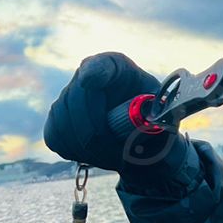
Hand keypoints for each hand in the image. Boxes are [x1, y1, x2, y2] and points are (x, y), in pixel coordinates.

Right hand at [44, 52, 179, 173]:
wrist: (143, 143)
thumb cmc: (156, 125)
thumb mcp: (166, 117)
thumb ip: (160, 114)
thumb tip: (150, 119)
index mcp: (119, 68)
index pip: (100, 65)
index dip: (93, 72)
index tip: (89, 81)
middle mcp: (88, 76)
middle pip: (77, 99)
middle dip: (97, 132)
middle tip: (119, 155)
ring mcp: (68, 96)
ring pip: (64, 122)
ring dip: (90, 148)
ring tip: (115, 158)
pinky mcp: (56, 119)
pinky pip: (57, 137)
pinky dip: (78, 153)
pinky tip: (98, 156)